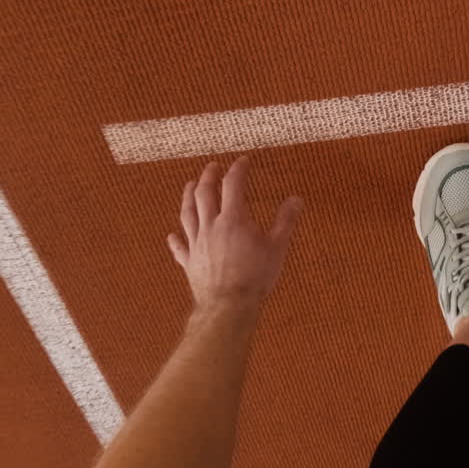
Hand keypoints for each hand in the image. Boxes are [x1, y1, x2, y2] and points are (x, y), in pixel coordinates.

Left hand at [167, 156, 302, 308]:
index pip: (233, 185)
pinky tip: (172, 235)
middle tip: (212, 167)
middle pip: (204, 194)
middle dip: (208, 177)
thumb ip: (286, 221)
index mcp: (233, 219)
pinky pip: (179, 247)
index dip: (238, 170)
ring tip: (189, 186)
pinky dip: (176, 239)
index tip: (242, 162)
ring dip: (187, 197)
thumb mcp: (277, 246)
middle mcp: (211, 226)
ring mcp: (197, 244)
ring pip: (187, 214)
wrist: (229, 305)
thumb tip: (296, 199)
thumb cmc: (255, 276)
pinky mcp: (190, 262)